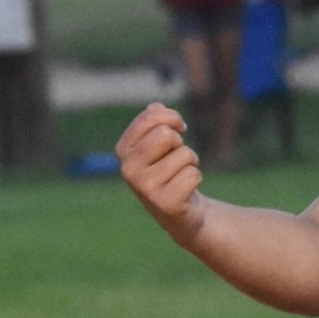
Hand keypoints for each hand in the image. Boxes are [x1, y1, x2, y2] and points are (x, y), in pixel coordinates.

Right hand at [117, 102, 204, 246]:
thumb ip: (156, 120)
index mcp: (123, 149)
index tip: (178, 128)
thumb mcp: (158, 142)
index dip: (172, 118)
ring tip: (180, 176)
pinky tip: (185, 190)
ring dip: (190, 163)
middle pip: (167, 135)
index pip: (151, 117)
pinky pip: (193, 175)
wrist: (178, 210)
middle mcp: (128, 169)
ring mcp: (145, 188)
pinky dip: (196, 179)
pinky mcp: (166, 204)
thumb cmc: (168, 169)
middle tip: (176, 158)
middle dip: (180, 144)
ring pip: (185, 155)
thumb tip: (157, 107)